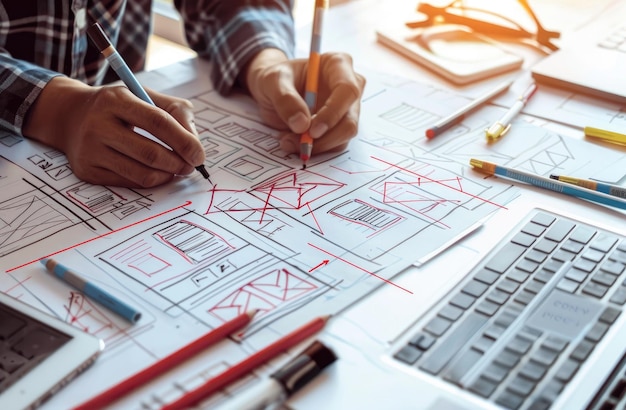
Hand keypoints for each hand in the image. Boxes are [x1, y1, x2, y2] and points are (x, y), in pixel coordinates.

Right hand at [22, 77, 204, 187]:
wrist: (70, 116)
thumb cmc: (119, 107)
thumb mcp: (145, 96)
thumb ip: (176, 111)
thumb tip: (195, 143)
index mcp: (116, 99)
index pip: (158, 121)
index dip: (184, 141)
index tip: (199, 154)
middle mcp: (98, 124)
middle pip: (150, 153)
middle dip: (178, 163)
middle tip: (191, 166)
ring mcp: (90, 149)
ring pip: (141, 173)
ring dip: (168, 175)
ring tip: (177, 170)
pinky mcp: (87, 170)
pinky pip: (129, 182)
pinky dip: (150, 181)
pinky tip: (157, 173)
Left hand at [242, 49, 365, 154]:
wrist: (274, 90)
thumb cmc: (277, 78)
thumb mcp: (272, 81)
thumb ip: (285, 98)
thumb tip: (301, 124)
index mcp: (338, 65)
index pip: (348, 91)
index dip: (333, 113)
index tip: (312, 130)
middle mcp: (349, 87)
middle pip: (349, 120)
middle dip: (324, 138)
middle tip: (300, 144)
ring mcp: (347, 109)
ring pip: (343, 136)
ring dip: (317, 146)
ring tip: (288, 141)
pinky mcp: (340, 126)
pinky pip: (334, 144)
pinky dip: (315, 149)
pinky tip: (294, 142)